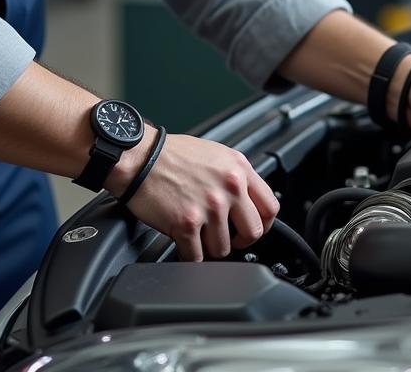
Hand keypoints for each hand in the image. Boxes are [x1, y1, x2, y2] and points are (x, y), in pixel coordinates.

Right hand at [122, 134, 279, 260]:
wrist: (140, 157)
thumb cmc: (172, 155)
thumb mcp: (216, 154)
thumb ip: (236, 176)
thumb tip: (247, 201)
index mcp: (239, 168)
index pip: (270, 206)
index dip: (264, 224)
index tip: (253, 229)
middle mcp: (229, 187)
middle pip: (253, 232)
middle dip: (240, 241)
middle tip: (228, 238)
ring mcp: (209, 206)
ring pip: (223, 249)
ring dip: (209, 247)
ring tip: (198, 235)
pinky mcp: (187, 223)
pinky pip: (196, 257)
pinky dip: (189, 255)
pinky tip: (184, 244)